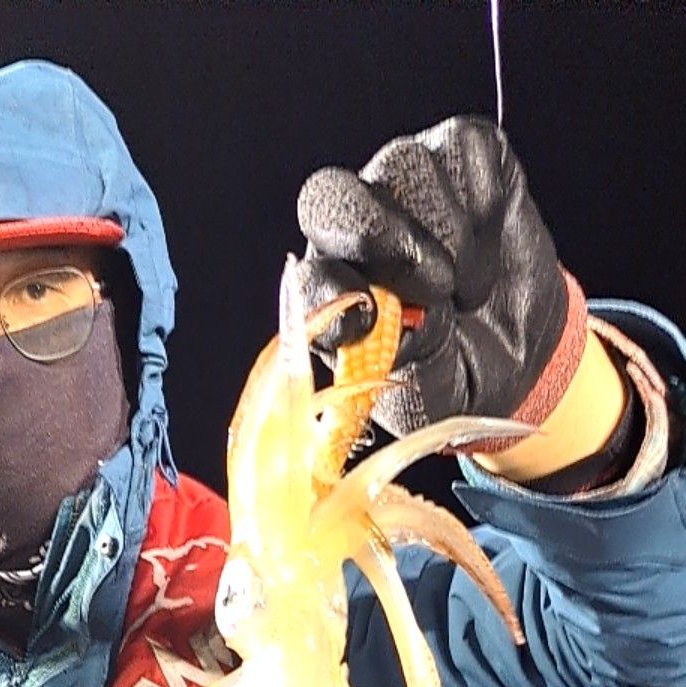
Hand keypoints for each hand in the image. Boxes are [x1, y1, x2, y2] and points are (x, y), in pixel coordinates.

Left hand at [296, 116, 589, 444]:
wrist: (522, 353)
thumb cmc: (454, 370)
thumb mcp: (421, 394)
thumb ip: (393, 362)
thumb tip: (383, 318)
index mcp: (330, 287)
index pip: (307, 274)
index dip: (333, 290)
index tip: (371, 323)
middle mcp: (353, 225)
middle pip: (331, 197)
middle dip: (383, 241)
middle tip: (437, 289)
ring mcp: (401, 179)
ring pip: (404, 167)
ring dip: (452, 237)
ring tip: (470, 287)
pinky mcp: (458, 149)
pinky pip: (464, 150)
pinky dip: (488, 206)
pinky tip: (491, 242)